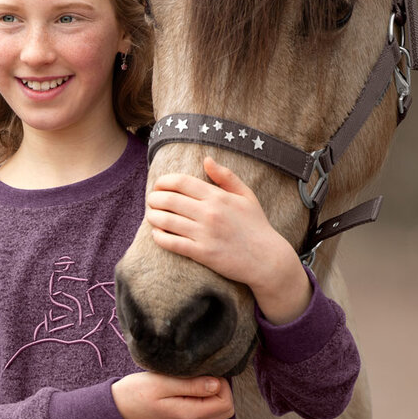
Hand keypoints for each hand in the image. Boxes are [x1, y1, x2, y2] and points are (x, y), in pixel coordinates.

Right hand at [113, 371, 234, 418]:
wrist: (117, 408)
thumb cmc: (136, 392)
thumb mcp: (162, 383)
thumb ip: (192, 385)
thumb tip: (218, 384)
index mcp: (188, 415)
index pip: (225, 403)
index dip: (221, 384)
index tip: (204, 372)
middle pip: (225, 409)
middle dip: (221, 389)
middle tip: (202, 374)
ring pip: (217, 410)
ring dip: (212, 393)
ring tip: (193, 379)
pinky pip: (206, 410)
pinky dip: (204, 397)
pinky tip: (188, 385)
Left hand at [146, 157, 311, 323]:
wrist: (267, 259)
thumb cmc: (256, 225)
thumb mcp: (246, 196)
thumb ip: (226, 176)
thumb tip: (206, 159)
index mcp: (218, 196)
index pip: (181, 182)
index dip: (163, 182)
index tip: (158, 185)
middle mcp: (209, 213)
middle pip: (169, 200)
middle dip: (154, 198)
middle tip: (151, 201)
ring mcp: (204, 233)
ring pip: (166, 221)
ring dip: (152, 216)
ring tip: (150, 215)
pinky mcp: (202, 253)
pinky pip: (172, 243)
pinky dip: (159, 237)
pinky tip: (156, 233)